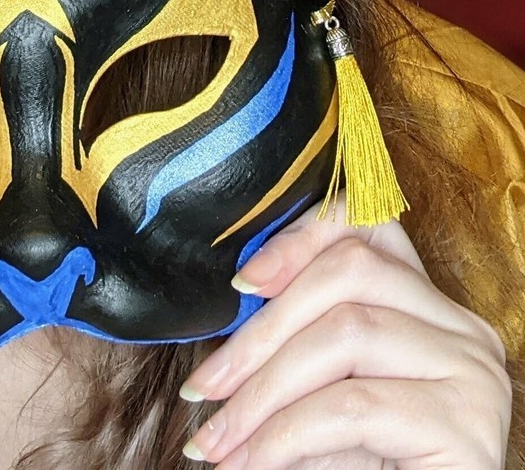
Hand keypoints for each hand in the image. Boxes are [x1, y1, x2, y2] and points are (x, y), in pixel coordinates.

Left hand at [178, 195, 511, 468]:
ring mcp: (471, 372)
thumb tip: (234, 293)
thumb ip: (296, 336)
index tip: (240, 282)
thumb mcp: (322, 388)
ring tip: (216, 441)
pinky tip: (249, 462)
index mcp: (426, 306)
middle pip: (347, 276)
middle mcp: (460, 329)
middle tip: (202, 388)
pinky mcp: (467, 426)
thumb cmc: (360, 463)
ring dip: (260, 393)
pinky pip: (351, 407)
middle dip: (259, 333)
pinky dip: (283, 437)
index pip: (369, 228)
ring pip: (343, 334)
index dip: (302, 237)